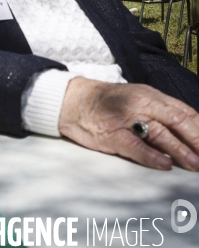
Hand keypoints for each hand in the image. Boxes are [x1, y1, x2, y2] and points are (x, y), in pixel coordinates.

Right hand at [58, 77, 198, 170]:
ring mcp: (126, 118)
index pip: (183, 111)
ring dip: (180, 150)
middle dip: (195, 139)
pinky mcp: (111, 133)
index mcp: (149, 95)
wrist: (73, 100)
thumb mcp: (136, 98)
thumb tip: (187, 130)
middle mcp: (140, 103)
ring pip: (159, 133)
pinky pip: (134, 145)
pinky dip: (151, 156)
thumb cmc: (106, 102)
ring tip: (194, 164)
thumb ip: (159, 111)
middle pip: (176, 120)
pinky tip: (164, 164)